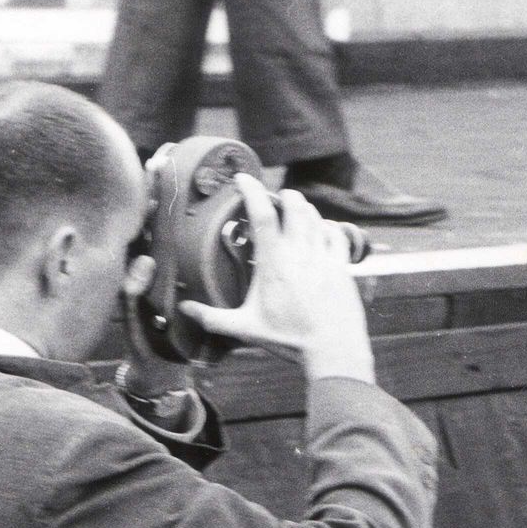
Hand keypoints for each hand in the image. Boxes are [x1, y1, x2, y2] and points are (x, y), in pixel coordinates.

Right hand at [179, 175, 370, 378]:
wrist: (332, 349)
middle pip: (295, 205)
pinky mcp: (342, 266)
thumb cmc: (288, 339)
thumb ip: (213, 318)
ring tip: (294, 213)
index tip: (242, 178)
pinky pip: (336, 233)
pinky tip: (321, 232)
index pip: (262, 214)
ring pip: (316, 216)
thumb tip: (184, 309)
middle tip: (275, 200)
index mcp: (274, 263)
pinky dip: (327, 227)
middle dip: (284, 196)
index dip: (251, 190)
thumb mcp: (246, 329)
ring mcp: (324, 257)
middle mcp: (300, 253)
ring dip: (304, 209)